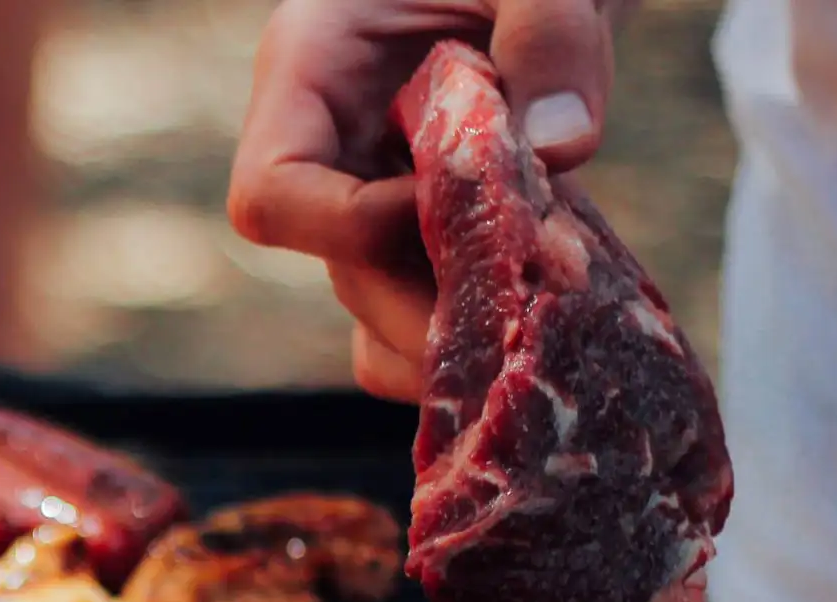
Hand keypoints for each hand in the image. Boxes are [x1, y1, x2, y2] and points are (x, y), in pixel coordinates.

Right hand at [227, 0, 620, 400]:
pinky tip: (554, 306)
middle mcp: (333, 146)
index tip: (456, 203)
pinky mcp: (430, 229)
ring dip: (462, 333)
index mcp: (313, 68)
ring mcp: (378, 196)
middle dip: (433, 302)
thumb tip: (563, 146)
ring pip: (381, 313)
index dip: (352, 227)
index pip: (273, 194)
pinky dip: (480, 335)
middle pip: (342, 273)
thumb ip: (552, 29)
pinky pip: (422, 318)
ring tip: (551, 311)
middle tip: (535, 304)